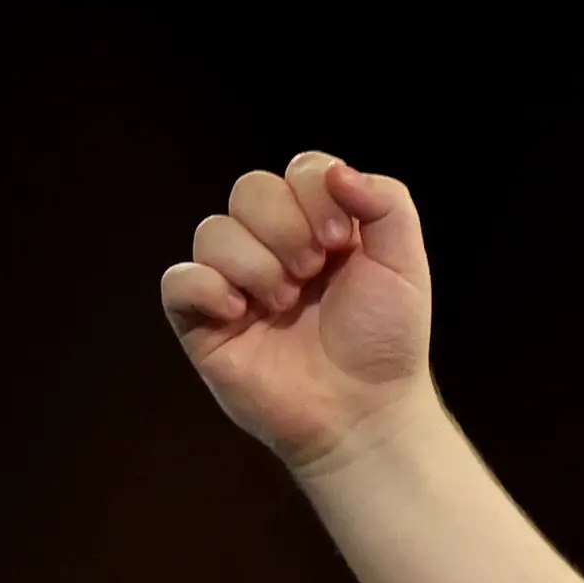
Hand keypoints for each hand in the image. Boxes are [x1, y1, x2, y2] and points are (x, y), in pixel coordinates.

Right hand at [159, 152, 433, 468]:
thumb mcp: (405, 265)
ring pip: (213, 230)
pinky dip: (207, 288)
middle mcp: (273, 246)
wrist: (366, 412)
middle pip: (250, 190)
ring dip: (256, 265)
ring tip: (286, 304)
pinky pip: (178, 280)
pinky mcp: (204, 321)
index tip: (342, 241)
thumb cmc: (386, 341)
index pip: (301, 171)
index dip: (315, 195)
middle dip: (285, 228)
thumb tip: (337, 172)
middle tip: (312, 274)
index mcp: (320, 226)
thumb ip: (387, 203)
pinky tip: (241, 313)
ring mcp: (235, 281)